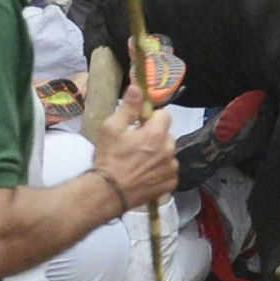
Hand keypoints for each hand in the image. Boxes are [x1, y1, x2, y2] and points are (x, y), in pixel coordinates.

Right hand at [94, 83, 177, 208]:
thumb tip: (138, 87)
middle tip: (136, 143)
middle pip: (167, 133)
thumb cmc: (109, 159)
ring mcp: (171, 168)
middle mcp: (169, 150)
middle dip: (155, 135)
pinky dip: (160, 169)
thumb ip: (129, 106)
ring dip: (158, 152)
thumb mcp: (112, 128)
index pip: (165, 114)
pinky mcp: (170, 183)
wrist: (108, 194)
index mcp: (157, 134)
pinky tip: (145, 173)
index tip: (139, 124)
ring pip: (168, 151)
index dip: (151, 117)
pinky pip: (168, 169)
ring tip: (139, 161)